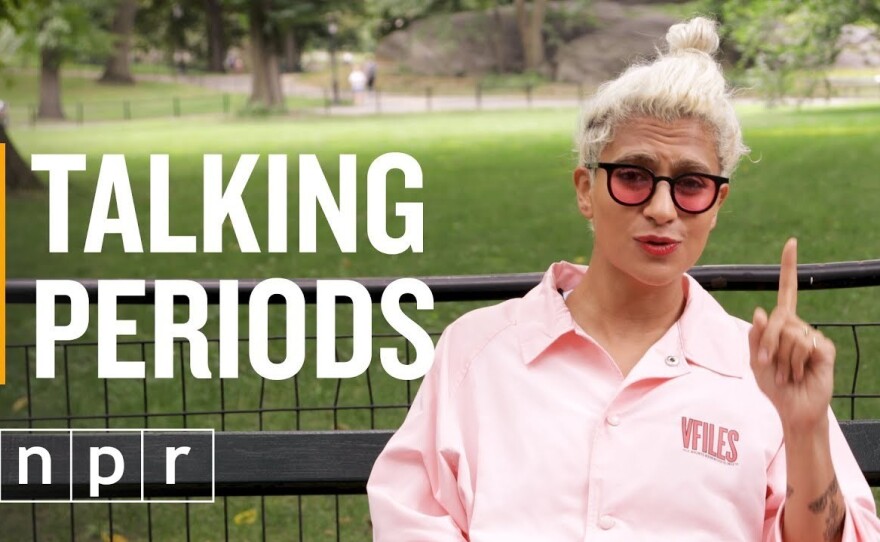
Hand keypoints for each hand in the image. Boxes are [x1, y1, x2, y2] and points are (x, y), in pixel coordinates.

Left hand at [749, 238, 835, 432]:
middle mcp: (799, 326)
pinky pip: (802, 345)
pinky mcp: (824, 348)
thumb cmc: (774, 384)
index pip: (787, 292)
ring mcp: (813, 336)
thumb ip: (755, 337)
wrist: (793, 408)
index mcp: (782, 325)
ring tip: (787, 373)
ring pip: (788, 334)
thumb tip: (760, 310)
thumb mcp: (755, 360)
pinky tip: (800, 374)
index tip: (791, 243)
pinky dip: (794, 362)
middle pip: (777, 318)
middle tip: (769, 366)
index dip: (788, 268)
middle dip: (766, 345)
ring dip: (781, 358)